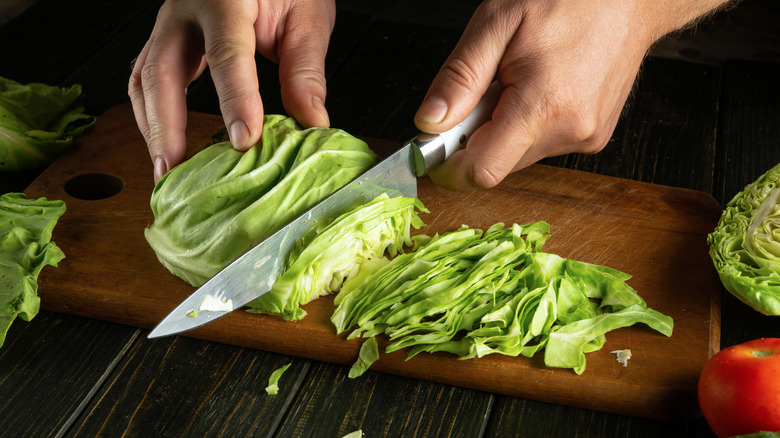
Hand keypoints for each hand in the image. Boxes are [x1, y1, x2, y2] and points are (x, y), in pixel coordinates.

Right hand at [129, 0, 335, 181]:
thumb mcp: (307, 16)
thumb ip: (306, 70)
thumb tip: (312, 123)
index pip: (227, 52)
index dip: (235, 100)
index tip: (245, 140)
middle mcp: (186, 8)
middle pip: (161, 69)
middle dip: (166, 126)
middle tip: (177, 171)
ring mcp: (169, 23)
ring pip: (144, 77)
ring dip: (151, 128)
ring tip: (167, 171)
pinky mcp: (166, 38)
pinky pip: (147, 78)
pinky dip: (152, 116)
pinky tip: (165, 144)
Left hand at [415, 0, 728, 190]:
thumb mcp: (497, 23)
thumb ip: (460, 78)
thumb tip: (429, 123)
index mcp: (543, 106)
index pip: (482, 171)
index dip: (451, 161)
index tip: (439, 141)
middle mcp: (570, 131)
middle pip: (498, 164)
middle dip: (478, 136)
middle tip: (488, 88)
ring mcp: (586, 138)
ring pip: (519, 155)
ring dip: (505, 128)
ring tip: (519, 81)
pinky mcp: (594, 137)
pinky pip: (543, 145)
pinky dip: (529, 125)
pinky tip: (540, 88)